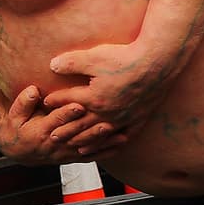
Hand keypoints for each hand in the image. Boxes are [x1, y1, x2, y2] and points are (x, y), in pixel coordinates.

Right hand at [0, 85, 126, 164]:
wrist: (16, 152)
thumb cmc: (16, 129)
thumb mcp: (14, 115)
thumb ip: (24, 102)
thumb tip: (34, 90)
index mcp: (41, 131)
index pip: (56, 120)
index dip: (67, 113)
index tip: (79, 104)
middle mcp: (55, 144)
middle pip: (76, 135)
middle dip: (92, 128)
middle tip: (107, 121)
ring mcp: (64, 152)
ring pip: (86, 147)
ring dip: (103, 142)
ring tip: (120, 135)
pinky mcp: (71, 157)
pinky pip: (90, 157)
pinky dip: (105, 153)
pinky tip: (119, 146)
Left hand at [43, 40, 170, 133]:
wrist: (158, 63)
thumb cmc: (125, 58)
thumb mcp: (94, 57)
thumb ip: (71, 62)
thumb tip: (52, 65)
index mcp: (93, 98)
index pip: (68, 101)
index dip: (55, 101)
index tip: (45, 103)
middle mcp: (106, 113)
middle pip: (81, 125)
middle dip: (65, 130)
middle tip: (53, 137)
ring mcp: (123, 118)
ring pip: (100, 135)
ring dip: (86, 142)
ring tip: (77, 148)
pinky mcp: (139, 118)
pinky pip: (124, 135)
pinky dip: (114, 142)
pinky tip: (112, 145)